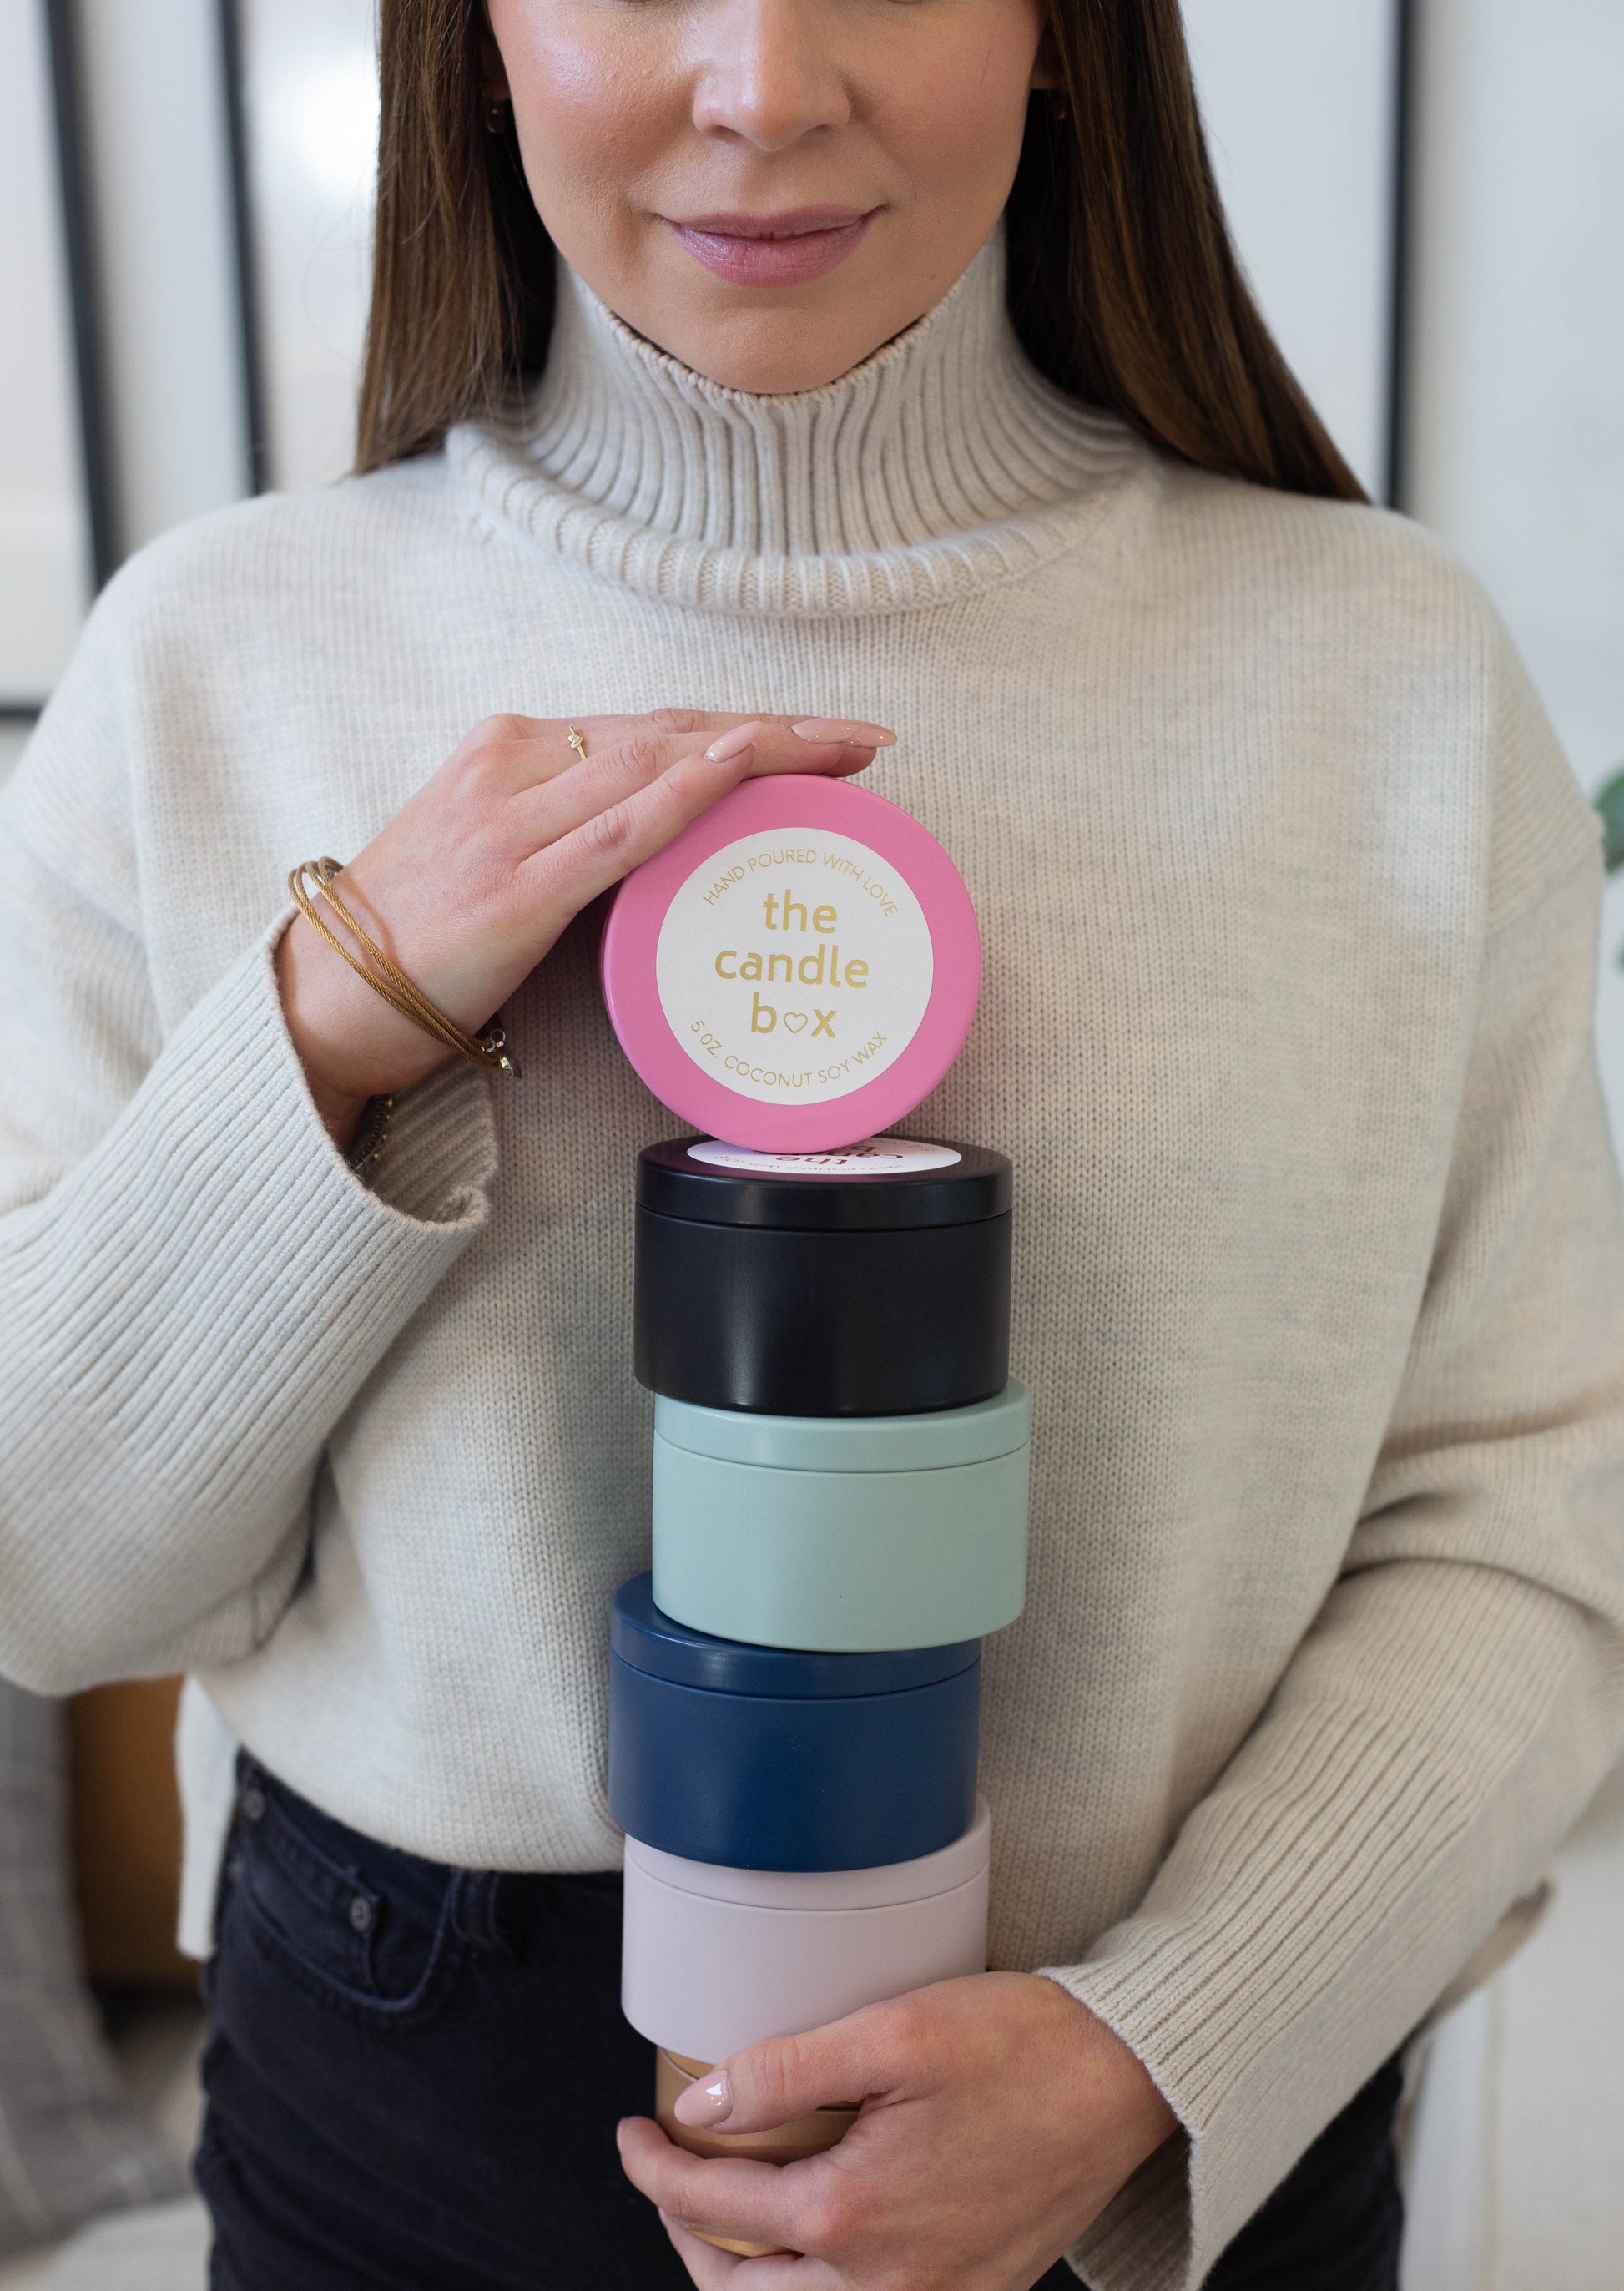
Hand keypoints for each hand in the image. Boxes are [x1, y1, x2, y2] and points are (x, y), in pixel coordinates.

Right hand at [275, 708, 893, 1141]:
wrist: (321, 997)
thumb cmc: (409, 936)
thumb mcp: (486, 852)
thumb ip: (561, 829)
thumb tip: (656, 840)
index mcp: (505, 750)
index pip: (649, 726)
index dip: (741, 724)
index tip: (821, 731)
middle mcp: (510, 767)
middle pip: (669, 732)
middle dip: (777, 731)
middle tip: (865, 739)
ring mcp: (511, 824)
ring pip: (656, 763)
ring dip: (759, 752)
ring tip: (842, 757)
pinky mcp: (515, 889)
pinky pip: (618, 829)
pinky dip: (684, 792)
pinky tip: (739, 769)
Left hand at [616, 1972, 1177, 2289]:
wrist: (1129, 2080)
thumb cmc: (1021, 2044)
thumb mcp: (894, 2032)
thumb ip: (787, 2070)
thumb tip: (701, 2102)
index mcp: (856, 2215)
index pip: (716, 2209)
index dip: (655, 2172)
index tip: (631, 2135)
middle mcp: (889, 2282)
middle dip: (687, 2237)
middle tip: (667, 2174)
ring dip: (745, 2276)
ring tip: (726, 2210)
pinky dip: (813, 2287)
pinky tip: (812, 2234)